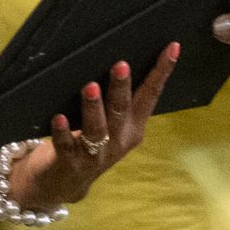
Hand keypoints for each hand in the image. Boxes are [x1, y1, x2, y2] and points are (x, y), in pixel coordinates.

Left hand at [7, 43, 178, 210]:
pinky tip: (57, 117)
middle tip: (121, 65)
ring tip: (91, 88)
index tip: (171, 47)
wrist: (66, 182)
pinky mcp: (71, 163)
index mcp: (133, 126)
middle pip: (122, 110)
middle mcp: (119, 140)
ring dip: (94, 108)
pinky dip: (62, 131)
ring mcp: (96, 154)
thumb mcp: (109, 122)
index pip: (150, 95)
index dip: (162, 72)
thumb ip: (115, 99)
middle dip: (122, 88)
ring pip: (97, 129)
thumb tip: (119, 58)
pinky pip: (66, 145)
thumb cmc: (88, 141)